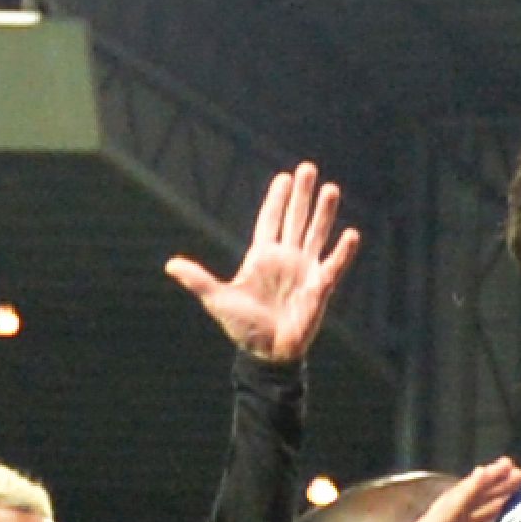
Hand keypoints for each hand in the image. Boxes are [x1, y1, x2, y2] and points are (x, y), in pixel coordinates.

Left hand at [170, 162, 362, 364]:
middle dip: (302, 195)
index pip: (270, 220)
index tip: (284, 177)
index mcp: (262, 257)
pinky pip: (334, 265)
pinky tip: (350, 234)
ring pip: (316, 234)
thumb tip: (170, 265)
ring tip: (331, 188)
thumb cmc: (243, 326)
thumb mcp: (217, 299)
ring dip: (324, 213)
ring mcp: (304, 271)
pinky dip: (343, 251)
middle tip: (307, 168)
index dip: (277, 199)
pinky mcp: (320, 287)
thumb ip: (198, 280)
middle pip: (295, 219)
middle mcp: (286, 258)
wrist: (267, 353)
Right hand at [313, 460, 519, 521]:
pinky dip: (469, 488)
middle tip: (513, 475)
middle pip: (462, 511)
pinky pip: (450, 505)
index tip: (501, 502)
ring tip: (509, 467)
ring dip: (484, 482)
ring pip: (458, 501)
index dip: (479, 514)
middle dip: (488, 493)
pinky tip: (487, 473)